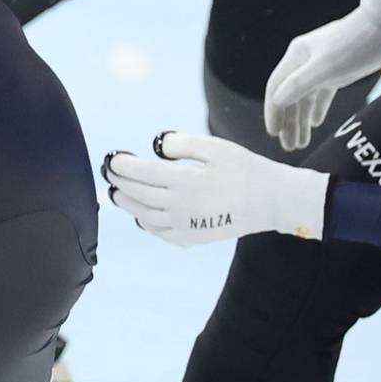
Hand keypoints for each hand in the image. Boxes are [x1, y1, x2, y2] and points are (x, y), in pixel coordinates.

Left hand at [103, 130, 328, 247]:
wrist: (271, 200)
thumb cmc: (244, 169)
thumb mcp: (215, 147)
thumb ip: (183, 144)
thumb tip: (156, 145)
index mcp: (184, 181)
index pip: (142, 173)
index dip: (123, 166)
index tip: (112, 158)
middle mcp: (180, 206)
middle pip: (139, 195)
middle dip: (120, 183)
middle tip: (109, 173)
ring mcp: (185, 225)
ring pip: (145, 216)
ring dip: (127, 204)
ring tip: (116, 194)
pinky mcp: (193, 237)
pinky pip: (161, 233)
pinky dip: (146, 224)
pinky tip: (140, 218)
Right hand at [261, 0, 380, 150]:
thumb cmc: (355, 44)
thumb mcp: (325, 67)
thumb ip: (299, 85)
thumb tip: (277, 101)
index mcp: (296, 57)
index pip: (276, 88)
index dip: (273, 112)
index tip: (273, 133)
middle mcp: (304, 62)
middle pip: (289, 96)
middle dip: (288, 122)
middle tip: (289, 147)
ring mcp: (320, 66)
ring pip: (305, 98)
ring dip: (302, 120)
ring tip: (301, 143)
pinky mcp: (337, 70)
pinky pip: (321, 93)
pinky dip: (317, 108)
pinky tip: (316, 124)